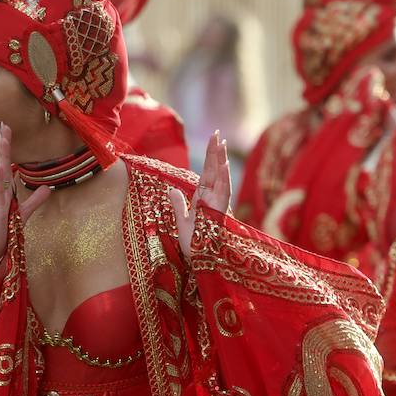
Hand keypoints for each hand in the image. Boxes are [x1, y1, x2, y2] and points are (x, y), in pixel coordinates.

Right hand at [0, 124, 50, 269]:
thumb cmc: (2, 234)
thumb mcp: (23, 214)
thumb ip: (34, 201)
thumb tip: (48, 188)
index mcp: (4, 192)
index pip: (7, 166)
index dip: (7, 149)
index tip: (7, 131)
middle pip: (2, 164)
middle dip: (3, 144)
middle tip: (4, 124)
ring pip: (0, 172)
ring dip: (3, 153)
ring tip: (4, 136)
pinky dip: (1, 177)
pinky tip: (2, 165)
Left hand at [170, 131, 231, 258]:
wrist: (200, 262)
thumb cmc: (193, 245)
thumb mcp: (182, 223)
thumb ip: (178, 205)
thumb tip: (172, 189)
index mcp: (205, 199)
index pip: (208, 173)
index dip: (210, 157)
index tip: (213, 140)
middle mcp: (213, 199)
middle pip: (215, 171)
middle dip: (216, 153)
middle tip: (217, 134)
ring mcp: (218, 205)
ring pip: (221, 178)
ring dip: (221, 161)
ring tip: (221, 143)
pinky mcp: (220, 212)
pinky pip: (223, 193)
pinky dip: (224, 179)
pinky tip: (223, 165)